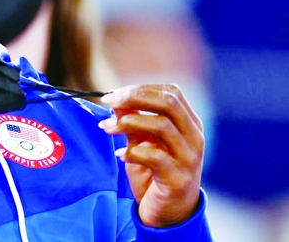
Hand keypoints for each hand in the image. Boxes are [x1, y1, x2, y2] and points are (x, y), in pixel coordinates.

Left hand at [99, 84, 204, 227]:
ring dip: (128, 122)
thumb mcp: (141, 141)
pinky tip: (119, 155)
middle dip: (133, 97)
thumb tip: (114, 99)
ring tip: (108, 129)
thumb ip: (131, 120)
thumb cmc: (154, 172)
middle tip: (108, 101)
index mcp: (189, 123)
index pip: (171, 93)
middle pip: (168, 103)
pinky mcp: (178, 178)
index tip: (114, 93)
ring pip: (161, 125)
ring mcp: (189, 158)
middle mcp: (194, 137)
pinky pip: (154, 157)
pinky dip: (132, 152)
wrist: (169, 213)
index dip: (140, 88)